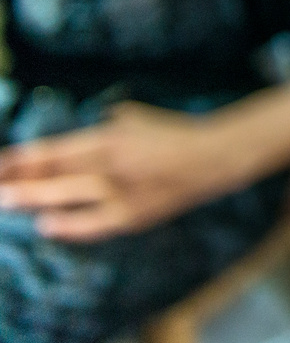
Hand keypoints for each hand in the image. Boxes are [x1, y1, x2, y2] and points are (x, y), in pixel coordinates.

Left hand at [0, 101, 241, 241]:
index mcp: (110, 137)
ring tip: (6, 201)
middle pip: (53, 175)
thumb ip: (104, 126)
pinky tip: (47, 225)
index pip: (54, 150)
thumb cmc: (176, 133)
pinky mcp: (134, 215)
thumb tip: (81, 138)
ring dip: (34, 199)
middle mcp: (111, 165)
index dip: (22, 158)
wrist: (216, 157)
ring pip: (67, 197)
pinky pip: (94, 224)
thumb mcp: (136, 117)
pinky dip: (70, 225)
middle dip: (17, 181)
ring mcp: (121, 192)